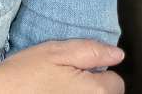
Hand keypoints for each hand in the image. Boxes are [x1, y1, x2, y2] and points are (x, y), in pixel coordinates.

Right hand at [0, 38, 125, 93]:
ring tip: (58, 89)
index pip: (116, 82)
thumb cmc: (24, 73)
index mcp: (94, 90)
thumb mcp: (56, 51)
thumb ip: (90, 51)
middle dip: (92, 85)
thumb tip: (117, 54)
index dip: (97, 70)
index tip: (78, 68)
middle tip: (65, 78)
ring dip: (81, 93)